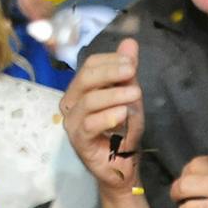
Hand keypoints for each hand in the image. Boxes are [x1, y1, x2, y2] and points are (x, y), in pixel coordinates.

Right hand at [61, 37, 145, 191]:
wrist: (121, 166)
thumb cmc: (123, 131)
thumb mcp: (129, 98)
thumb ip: (127, 72)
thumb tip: (130, 42)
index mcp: (81, 89)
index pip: (90, 64)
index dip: (110, 60)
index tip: (131, 61)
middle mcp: (71, 102)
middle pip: (85, 78)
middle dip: (110, 72)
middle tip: (132, 70)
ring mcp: (72, 122)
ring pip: (89, 100)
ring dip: (114, 94)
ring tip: (135, 94)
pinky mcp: (78, 140)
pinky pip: (89, 124)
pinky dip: (107, 117)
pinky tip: (123, 113)